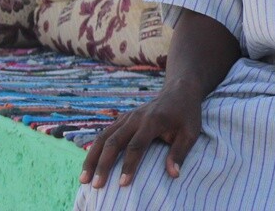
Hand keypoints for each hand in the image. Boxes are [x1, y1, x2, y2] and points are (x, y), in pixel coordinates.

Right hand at [80, 82, 203, 188]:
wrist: (179, 90)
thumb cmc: (187, 114)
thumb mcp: (191, 132)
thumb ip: (180, 152)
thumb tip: (173, 174)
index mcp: (153, 121)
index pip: (136, 146)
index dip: (129, 165)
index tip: (122, 184)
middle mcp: (136, 118)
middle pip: (114, 142)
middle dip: (103, 165)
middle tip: (96, 185)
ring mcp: (127, 117)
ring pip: (104, 137)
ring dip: (92, 158)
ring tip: (83, 179)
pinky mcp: (122, 119)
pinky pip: (105, 134)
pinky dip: (95, 149)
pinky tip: (88, 165)